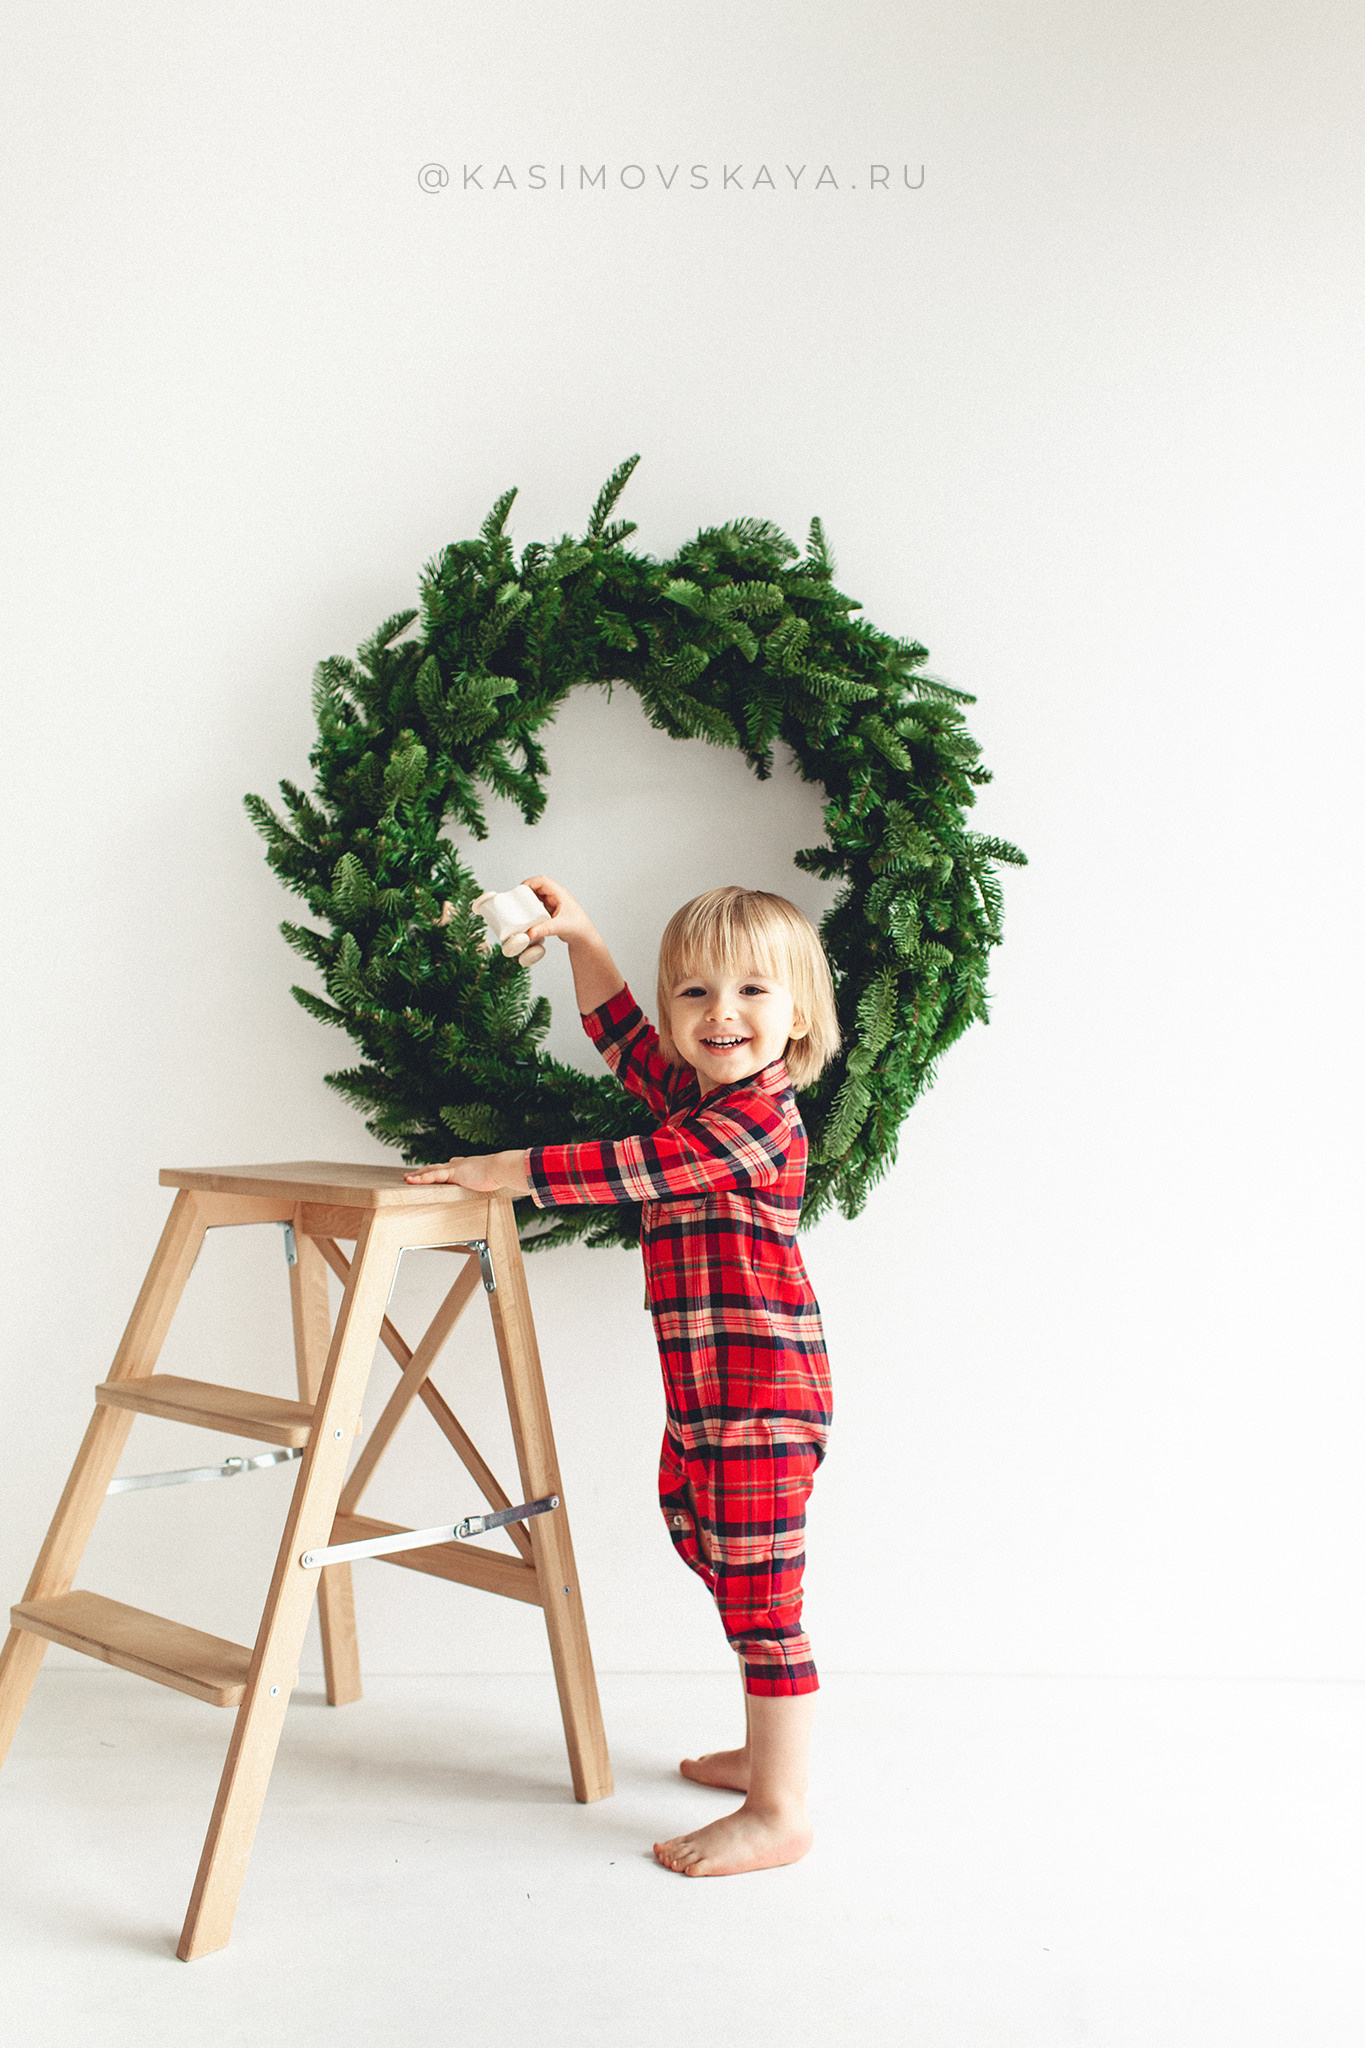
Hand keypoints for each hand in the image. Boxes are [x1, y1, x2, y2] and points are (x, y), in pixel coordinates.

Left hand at [404, 1150, 531, 1197]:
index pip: (453, 1166)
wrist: (504, 1168)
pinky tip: (410, 1180)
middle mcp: (460, 1165)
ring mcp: (455, 1168)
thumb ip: (500, 1183)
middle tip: (414, 1175)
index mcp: (470, 1166)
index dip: (445, 1168)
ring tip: (407, 1178)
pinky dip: (421, 1178)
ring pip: (431, 1171)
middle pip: (438, 1168)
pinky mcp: (452, 1173)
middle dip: (426, 1171)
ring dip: (419, 1175)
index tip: (441, 1168)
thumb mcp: (499, 1179)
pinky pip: (432, 1176)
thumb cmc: (505, 1174)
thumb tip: (512, 1188)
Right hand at [520, 875, 596, 949]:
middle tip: (517, 898)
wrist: (584, 937)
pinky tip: (527, 913)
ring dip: (529, 898)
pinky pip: (539, 903)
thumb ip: (544, 929)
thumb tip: (530, 932)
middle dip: (527, 890)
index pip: (543, 881)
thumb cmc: (579, 928)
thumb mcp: (560, 927)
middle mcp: (557, 896)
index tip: (520, 889)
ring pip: (538, 895)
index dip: (530, 882)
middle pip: (538, 886)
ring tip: (520, 904)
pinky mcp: (551, 910)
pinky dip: (532, 906)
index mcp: (560, 894)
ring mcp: (554, 902)